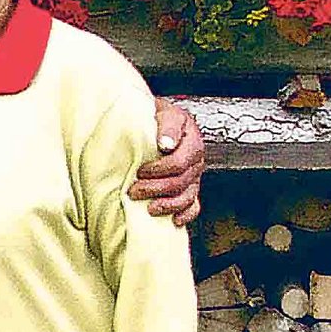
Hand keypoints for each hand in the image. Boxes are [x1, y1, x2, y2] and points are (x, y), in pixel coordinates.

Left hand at [128, 99, 204, 224]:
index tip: (139, 171)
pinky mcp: (190, 188)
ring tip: (149, 208)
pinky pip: (194, 206)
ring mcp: (194, 176)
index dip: (159, 170)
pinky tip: (173, 220)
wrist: (160, 120)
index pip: (179, 163)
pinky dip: (185, 214)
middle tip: (134, 191)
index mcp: (192, 141)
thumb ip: (166, 125)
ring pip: (188, 197)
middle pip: (181, 182)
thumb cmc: (158, 116)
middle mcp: (196, 161)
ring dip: (168, 205)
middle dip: (156, 189)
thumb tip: (165, 144)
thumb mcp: (163, 111)